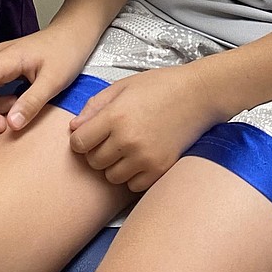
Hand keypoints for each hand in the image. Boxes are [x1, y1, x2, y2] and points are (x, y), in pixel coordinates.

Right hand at [0, 21, 97, 133]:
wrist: (73, 36)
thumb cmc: (65, 52)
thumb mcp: (52, 81)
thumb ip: (31, 103)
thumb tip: (12, 123)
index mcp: (4, 58)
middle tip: (4, 126)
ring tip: (17, 112)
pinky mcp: (4, 69)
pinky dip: (0, 103)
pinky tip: (16, 105)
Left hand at [68, 66, 220, 192]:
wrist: (197, 95)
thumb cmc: (159, 86)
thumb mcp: (122, 86)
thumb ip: (94, 106)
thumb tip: (74, 128)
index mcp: (115, 116)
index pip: (79, 143)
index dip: (80, 140)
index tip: (88, 135)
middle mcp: (128, 140)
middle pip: (94, 162)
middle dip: (96, 152)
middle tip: (109, 139)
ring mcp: (145, 157)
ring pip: (112, 176)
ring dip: (113, 165)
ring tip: (126, 148)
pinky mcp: (160, 169)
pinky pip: (133, 185)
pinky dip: (132, 175)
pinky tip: (139, 158)